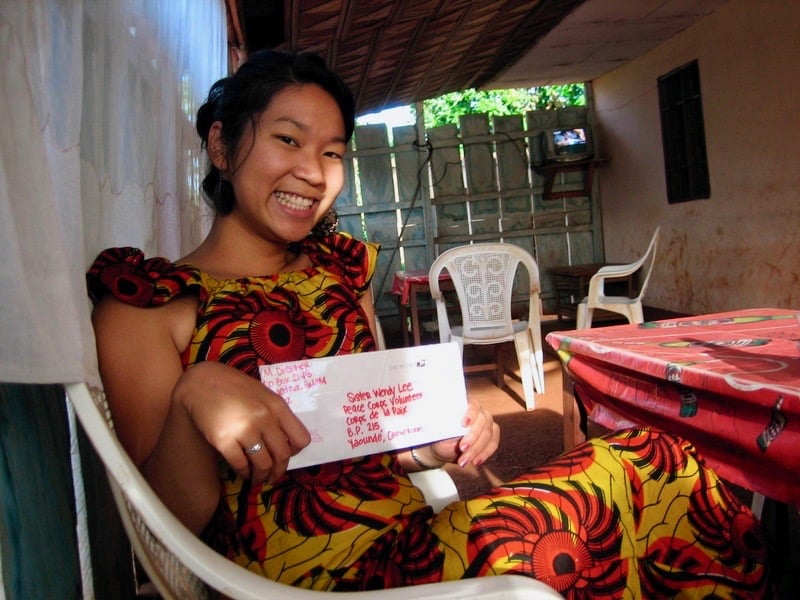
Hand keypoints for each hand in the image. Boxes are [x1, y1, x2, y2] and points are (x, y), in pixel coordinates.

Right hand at [174, 361, 310, 483]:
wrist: (201, 381)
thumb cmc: (234, 387)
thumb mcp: (262, 395)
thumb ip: (275, 415)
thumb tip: (285, 443)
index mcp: (277, 406)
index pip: (301, 438)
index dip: (296, 452)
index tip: (287, 456)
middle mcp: (264, 417)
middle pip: (282, 455)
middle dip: (278, 471)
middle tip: (272, 477)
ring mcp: (245, 429)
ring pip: (263, 465)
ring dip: (262, 476)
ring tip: (257, 478)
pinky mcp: (224, 440)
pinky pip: (240, 465)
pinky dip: (244, 473)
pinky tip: (242, 472)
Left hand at [429, 397, 499, 467]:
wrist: (444, 449)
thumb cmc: (441, 437)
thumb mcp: (440, 432)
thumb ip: (448, 427)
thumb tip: (452, 425)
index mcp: (466, 406)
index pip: (473, 406)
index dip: (470, 414)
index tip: (463, 424)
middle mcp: (480, 413)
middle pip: (482, 423)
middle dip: (472, 437)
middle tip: (462, 448)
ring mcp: (488, 424)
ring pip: (488, 435)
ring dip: (477, 449)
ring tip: (464, 461)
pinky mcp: (492, 436)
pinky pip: (493, 444)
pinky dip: (484, 454)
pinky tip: (475, 462)